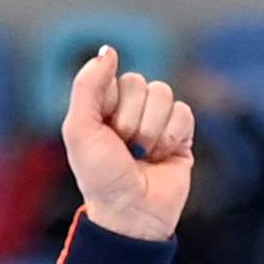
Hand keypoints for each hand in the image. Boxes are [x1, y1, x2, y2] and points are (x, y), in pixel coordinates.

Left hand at [59, 47, 192, 241]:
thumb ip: (87, 85)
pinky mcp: (182, 136)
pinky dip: (171, 137)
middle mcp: (131, 110)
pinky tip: (161, 157)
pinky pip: (183, 112)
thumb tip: (109, 50)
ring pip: (163, 94)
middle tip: (124, 147)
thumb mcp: (80, 129)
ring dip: (150, 130)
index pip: (114, 77)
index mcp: (104, 107)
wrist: (131, 214)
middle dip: (130, 119)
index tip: (103, 129)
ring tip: (142, 155)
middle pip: (141, 83)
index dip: (109, 103)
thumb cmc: (101, 177)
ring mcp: (157, 122)